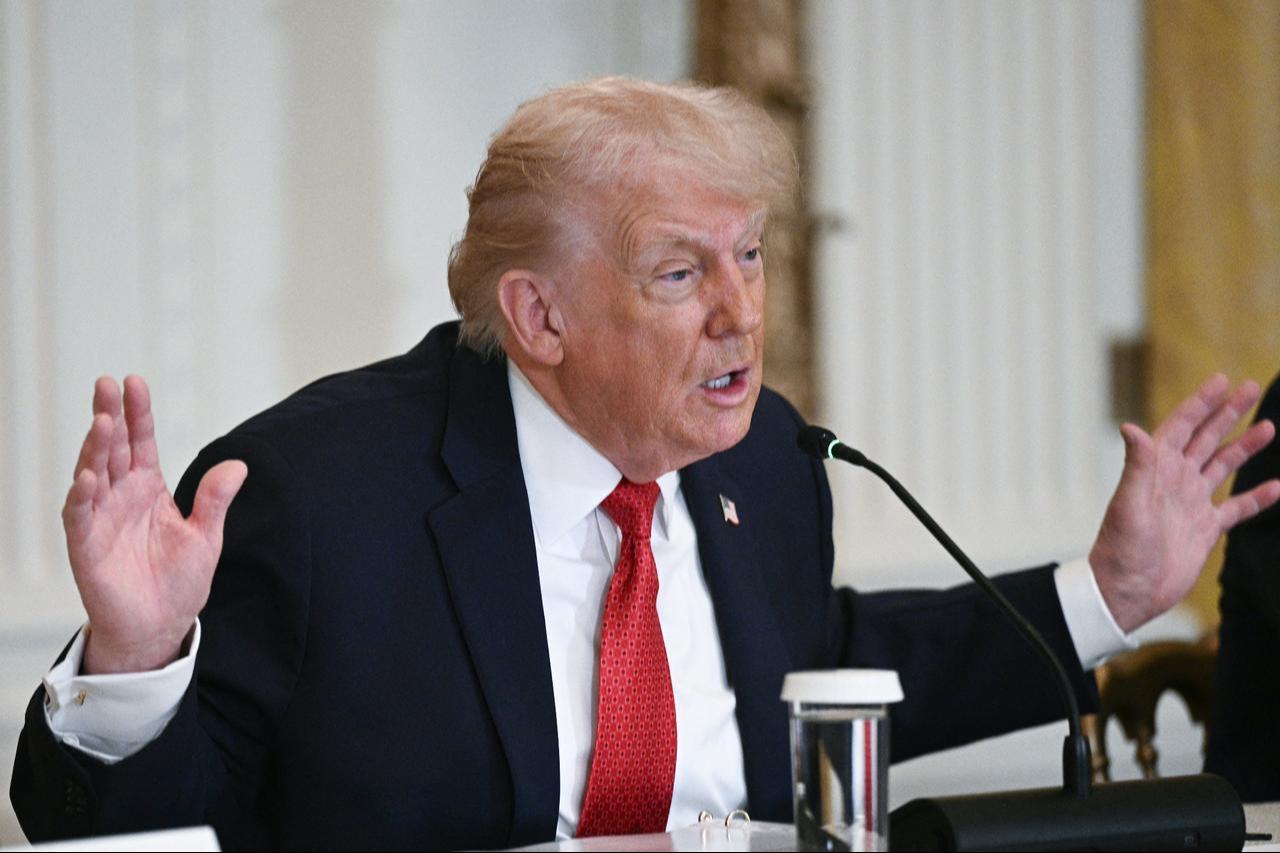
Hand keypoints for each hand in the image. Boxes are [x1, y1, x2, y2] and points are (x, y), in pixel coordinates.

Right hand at [63, 376, 246, 673]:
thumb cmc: (179, 582)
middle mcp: (120, 497)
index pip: (141, 442)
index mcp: (148, 489)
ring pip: (93, 475)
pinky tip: (87, 478)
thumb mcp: (206, 536)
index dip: (137, 413)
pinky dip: (81, 498)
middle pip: (113, 449)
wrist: (160, 627)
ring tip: (102, 420)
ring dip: (95, 448)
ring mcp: (100, 520)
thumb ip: (215, 500)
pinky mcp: (86, 547)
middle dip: (109, 416)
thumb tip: (239, 465)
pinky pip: (79, 518)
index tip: (134, 382)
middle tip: (106, 384)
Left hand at [1090, 374, 1279, 632]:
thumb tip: (1129, 426)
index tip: (1222, 380)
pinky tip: (1277, 486)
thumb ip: (1137, 466)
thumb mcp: (1129, 504)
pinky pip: (1237, 508)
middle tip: (1251, 388)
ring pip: (1223, 467)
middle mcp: (1175, 482)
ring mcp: (1191, 504)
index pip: (1182, 427)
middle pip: (1206, 439)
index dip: (1200, 403)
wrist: (1127, 592)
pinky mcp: (1205, 530)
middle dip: (1227, 413)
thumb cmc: (1121, 549)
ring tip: (1269, 426)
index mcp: (1156, 470)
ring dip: (1243, 446)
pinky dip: (1257, 498)